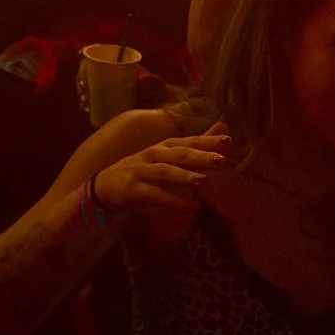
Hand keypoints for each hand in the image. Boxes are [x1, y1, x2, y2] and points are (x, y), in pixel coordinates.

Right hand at [92, 123, 229, 216]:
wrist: (106, 186)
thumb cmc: (143, 170)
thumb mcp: (168, 156)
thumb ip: (196, 144)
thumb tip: (223, 127)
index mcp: (163, 148)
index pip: (187, 141)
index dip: (206, 140)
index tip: (228, 140)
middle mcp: (153, 156)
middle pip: (178, 154)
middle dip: (199, 156)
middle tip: (220, 160)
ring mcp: (141, 171)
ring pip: (164, 172)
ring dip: (182, 176)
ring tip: (201, 181)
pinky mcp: (133, 189)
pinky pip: (154, 195)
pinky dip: (172, 201)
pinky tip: (190, 207)